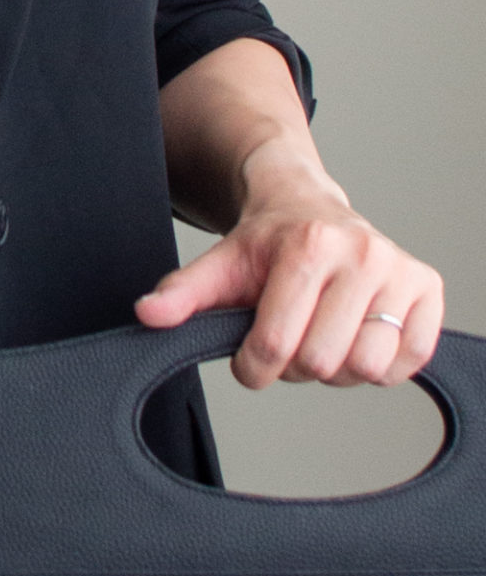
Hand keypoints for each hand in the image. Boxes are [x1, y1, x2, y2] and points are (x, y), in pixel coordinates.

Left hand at [135, 165, 444, 388]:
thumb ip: (182, 293)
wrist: (309, 206)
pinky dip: (381, 367)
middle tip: (291, 337)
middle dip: (295, 366)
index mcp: (308, 246)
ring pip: (367, 367)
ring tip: (323, 336)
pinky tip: (357, 338)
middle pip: (322, 363)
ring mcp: (401, 271)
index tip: (250, 355)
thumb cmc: (265, 244)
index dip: (253, 367)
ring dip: (338, 369)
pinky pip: (410, 362)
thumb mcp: (219, 264)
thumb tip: (146, 314)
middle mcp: (363, 254)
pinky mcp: (429, 290)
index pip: (275, 346)